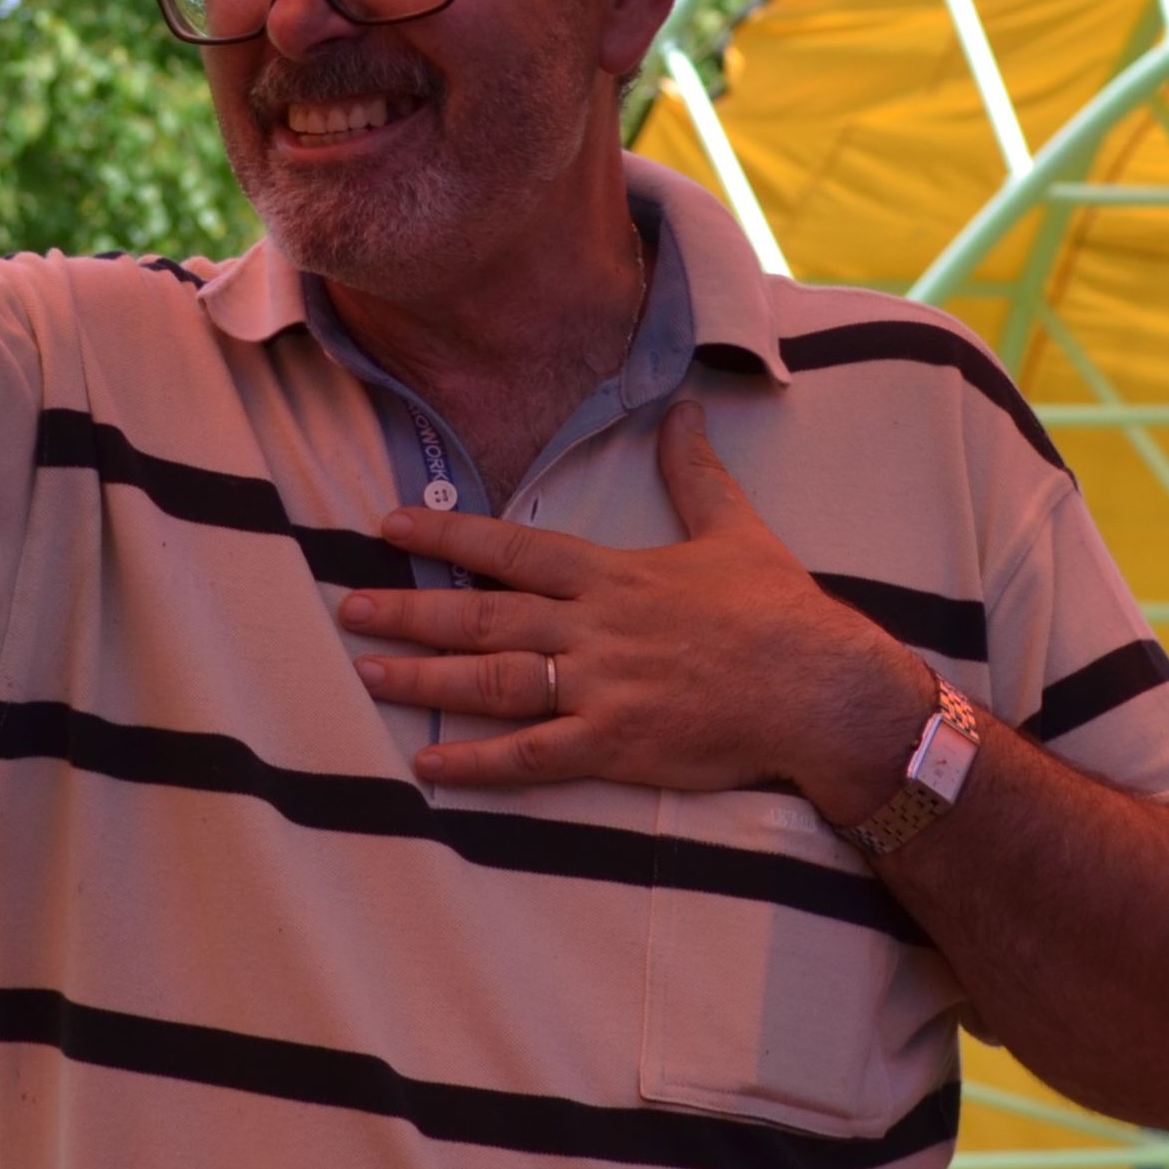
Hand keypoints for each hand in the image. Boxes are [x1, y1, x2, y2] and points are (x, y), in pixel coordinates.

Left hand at [341, 401, 935, 815]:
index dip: (448, 535)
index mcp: (614, 574)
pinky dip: (477, 761)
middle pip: (485, 614)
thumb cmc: (778, 611)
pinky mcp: (617, 744)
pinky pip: (533, 756)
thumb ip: (693, 471)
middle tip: (347, 607)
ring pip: (496, 679)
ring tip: (365, 672)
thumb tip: (684, 404)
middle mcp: (596, 627)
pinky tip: (427, 764)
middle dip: (411, 609)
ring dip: (426, 676)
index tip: (389, 525)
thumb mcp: (734, 528)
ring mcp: (603, 687)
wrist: (821, 689)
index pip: (514, 547)